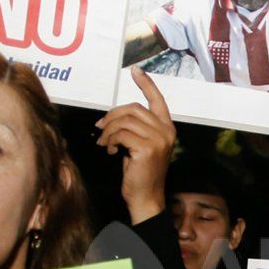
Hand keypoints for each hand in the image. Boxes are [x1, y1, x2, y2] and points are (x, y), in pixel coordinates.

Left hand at [96, 66, 175, 223]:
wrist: (146, 198)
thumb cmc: (141, 174)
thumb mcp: (141, 146)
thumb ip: (136, 129)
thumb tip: (113, 117)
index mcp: (167, 128)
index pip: (158, 100)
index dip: (146, 84)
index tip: (135, 71)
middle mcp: (166, 131)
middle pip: (133, 108)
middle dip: (112, 117)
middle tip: (101, 130)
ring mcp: (159, 139)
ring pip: (124, 121)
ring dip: (108, 131)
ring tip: (105, 144)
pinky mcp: (148, 148)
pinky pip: (121, 134)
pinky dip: (110, 141)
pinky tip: (111, 151)